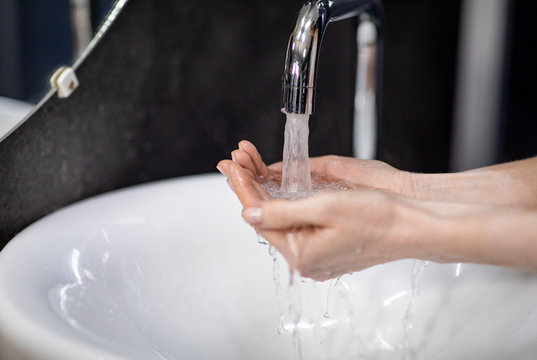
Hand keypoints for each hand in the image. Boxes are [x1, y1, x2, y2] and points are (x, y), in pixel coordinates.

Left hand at [216, 141, 417, 279]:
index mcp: (302, 255)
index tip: (232, 166)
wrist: (413, 226)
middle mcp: (306, 260)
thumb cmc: (378, 217)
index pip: (261, 218)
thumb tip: (250, 214)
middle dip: (251, 187)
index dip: (244, 188)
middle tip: (236, 161)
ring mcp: (316, 255)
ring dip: (266, 192)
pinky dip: (283, 202)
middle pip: (268, 219)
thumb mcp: (325, 207)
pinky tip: (274, 186)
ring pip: (281, 220)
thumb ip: (283, 212)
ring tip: (250, 166)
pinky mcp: (326, 247)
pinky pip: (296, 223)